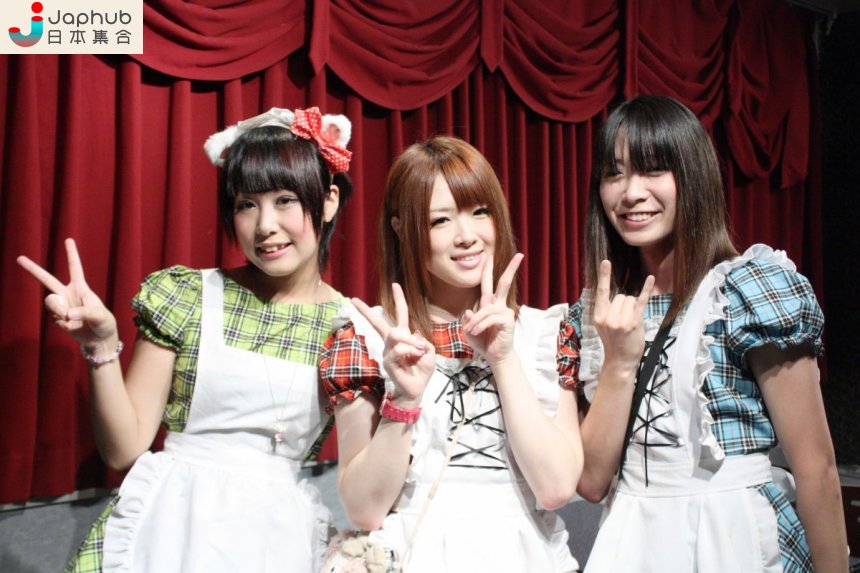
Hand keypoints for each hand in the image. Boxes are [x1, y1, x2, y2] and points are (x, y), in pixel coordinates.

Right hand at [17, 238, 117, 349]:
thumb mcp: (100, 316)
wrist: (99, 339)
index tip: (68, 239)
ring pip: (50, 303)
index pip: (75, 268)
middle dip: (33, 269)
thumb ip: (85, 312)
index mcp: (81, 288)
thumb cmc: (104, 323)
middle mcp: (68, 294)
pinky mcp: (58, 319)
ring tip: (72, 320)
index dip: (71, 254)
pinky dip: (66, 325)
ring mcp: (62, 306)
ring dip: (59, 311)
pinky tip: (74, 327)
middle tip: (19, 257)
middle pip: (47, 280)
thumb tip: (68, 314)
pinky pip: (56, 320)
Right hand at [351, 283, 434, 405]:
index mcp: (403, 337)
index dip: (398, 299)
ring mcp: (387, 351)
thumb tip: (412, 334)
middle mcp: (392, 342)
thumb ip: (422, 340)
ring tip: (419, 351)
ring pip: (396, 335)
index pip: (400, 314)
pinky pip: (400, 349)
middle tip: (353, 300)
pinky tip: (416, 357)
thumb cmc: (421, 370)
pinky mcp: (387, 361)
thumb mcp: (429, 351)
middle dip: (366, 310)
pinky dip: (411, 352)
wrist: (417, 389)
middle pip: (380, 322)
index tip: (395, 285)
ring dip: (411, 342)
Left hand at [461, 252, 523, 364]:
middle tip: (519, 256)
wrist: (495, 357)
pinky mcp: (507, 321)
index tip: (491, 256)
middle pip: (504, 284)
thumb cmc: (483, 342)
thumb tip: (469, 310)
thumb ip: (468, 320)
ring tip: (472, 333)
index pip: (489, 284)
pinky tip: (477, 333)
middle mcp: (498, 306)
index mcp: (489, 305)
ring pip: (486, 309)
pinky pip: (489, 318)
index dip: (489, 270)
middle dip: (511, 269)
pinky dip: (480, 326)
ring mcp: (505, 312)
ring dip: (476, 321)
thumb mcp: (469, 331)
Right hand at [592, 260, 654, 375]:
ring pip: (630, 299)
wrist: (620, 361)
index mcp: (598, 315)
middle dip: (625, 304)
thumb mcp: (604, 325)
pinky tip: (651, 279)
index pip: (601, 292)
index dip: (603, 276)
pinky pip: (640, 301)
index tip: (605, 261)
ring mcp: (620, 320)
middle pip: (620, 296)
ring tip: (630, 323)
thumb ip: (607, 310)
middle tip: (624, 321)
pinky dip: (646, 289)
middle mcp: (608, 316)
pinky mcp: (633, 322)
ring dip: (633, 308)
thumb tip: (620, 296)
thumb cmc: (614, 342)